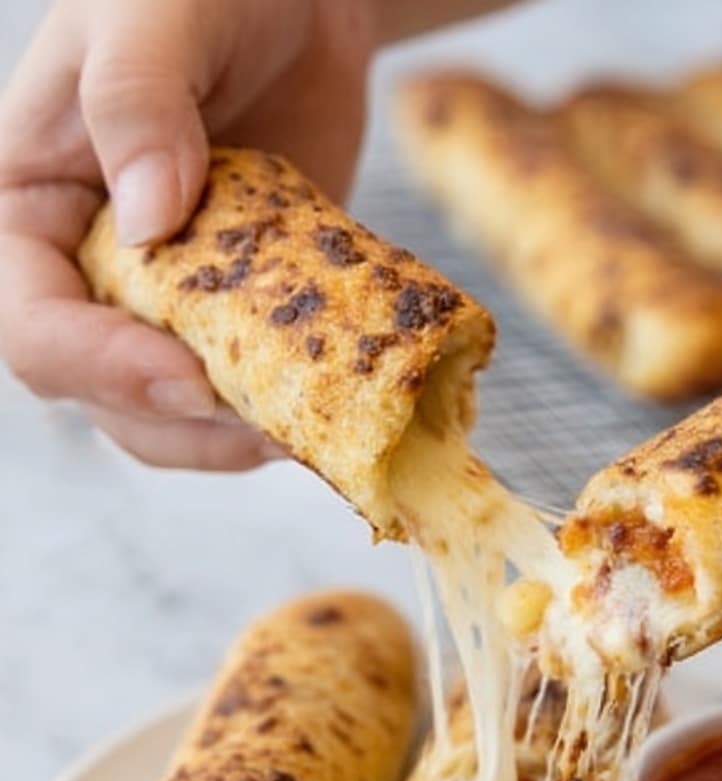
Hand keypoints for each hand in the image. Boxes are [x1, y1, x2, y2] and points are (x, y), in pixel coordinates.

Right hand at [0, 0, 374, 469]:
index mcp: (33, 205)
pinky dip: (283, 410)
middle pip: (103, 395)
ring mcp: (168, 300)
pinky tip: (330, 411)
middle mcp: (89, 269)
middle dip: (178, 424)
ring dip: (232, 439)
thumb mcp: (155, 9)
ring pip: (175, 415)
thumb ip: (137, 99)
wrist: (299, 1)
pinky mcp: (240, 314)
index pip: (33, 325)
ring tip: (303, 432)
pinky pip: (247, 387)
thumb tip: (146, 228)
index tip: (188, 375)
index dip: (100, 367)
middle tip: (262, 426)